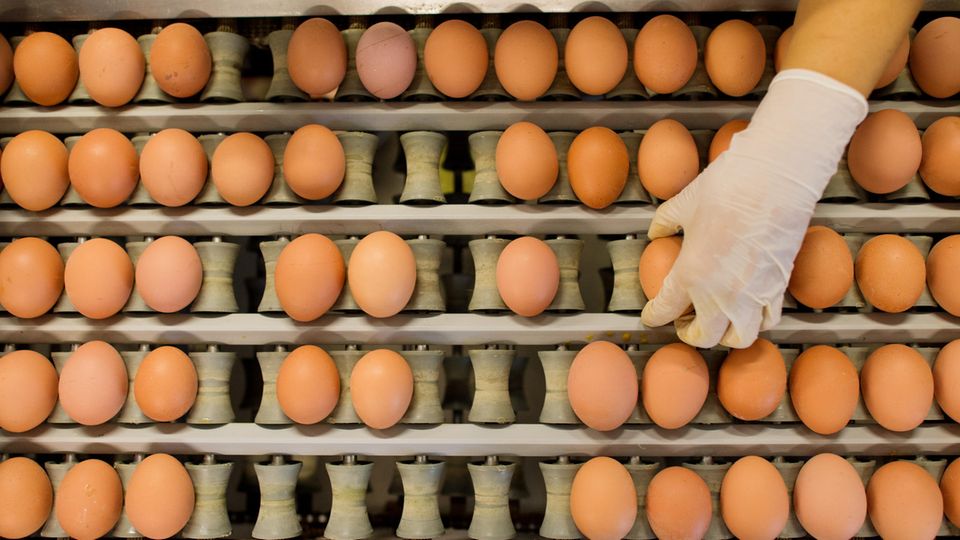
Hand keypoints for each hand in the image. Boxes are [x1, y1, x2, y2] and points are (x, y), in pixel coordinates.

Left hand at [640, 69, 867, 347]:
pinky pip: (768, 320)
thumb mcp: (684, 203)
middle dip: (690, 334)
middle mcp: (721, 295)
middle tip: (685, 321)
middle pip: (704, 337)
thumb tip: (657, 232)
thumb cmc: (727, 187)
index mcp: (691, 275)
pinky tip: (747, 309)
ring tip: (717, 321)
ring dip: (725, 336)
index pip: (665, 311)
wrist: (776, 177)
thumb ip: (666, 223)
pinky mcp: (779, 287)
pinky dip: (755, 321)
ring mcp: (753, 295)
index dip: (653, 317)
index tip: (651, 316)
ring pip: (739, 338)